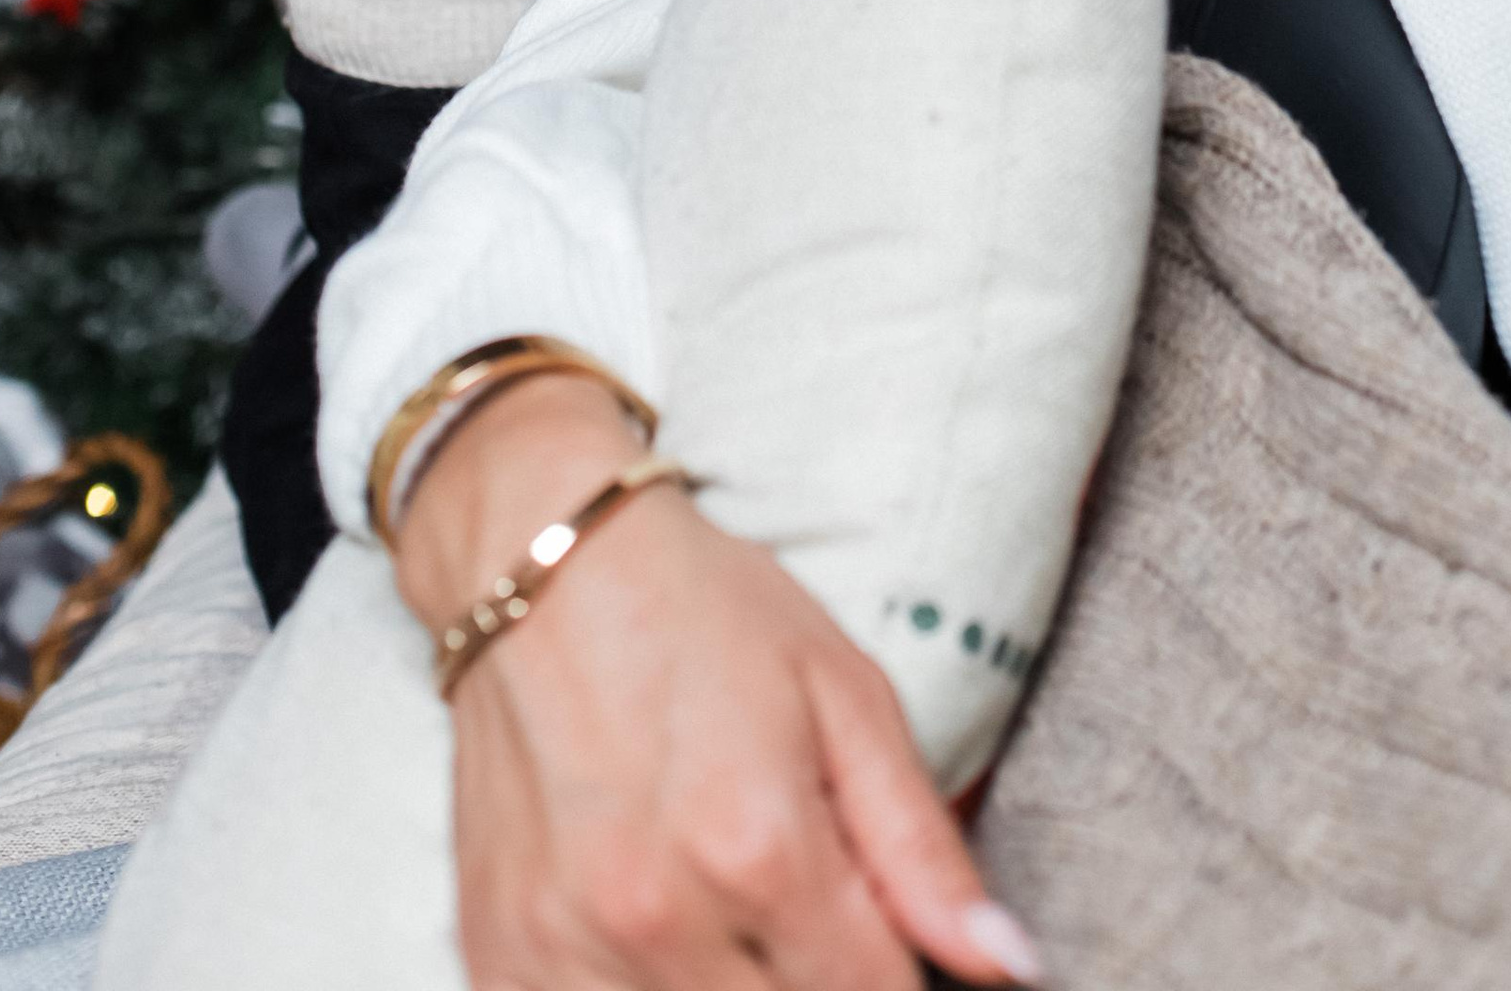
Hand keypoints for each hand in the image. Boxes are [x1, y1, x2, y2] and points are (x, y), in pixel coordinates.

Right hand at [397, 377, 1040, 989]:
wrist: (539, 564)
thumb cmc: (706, 612)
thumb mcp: (845, 694)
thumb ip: (923, 849)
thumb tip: (1010, 966)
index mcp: (760, 849)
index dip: (900, 977)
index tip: (888, 932)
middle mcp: (658, 919)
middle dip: (819, 981)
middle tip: (813, 909)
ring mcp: (563, 949)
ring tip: (738, 914)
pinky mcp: (500, 957)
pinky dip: (644, 990)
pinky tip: (664, 936)